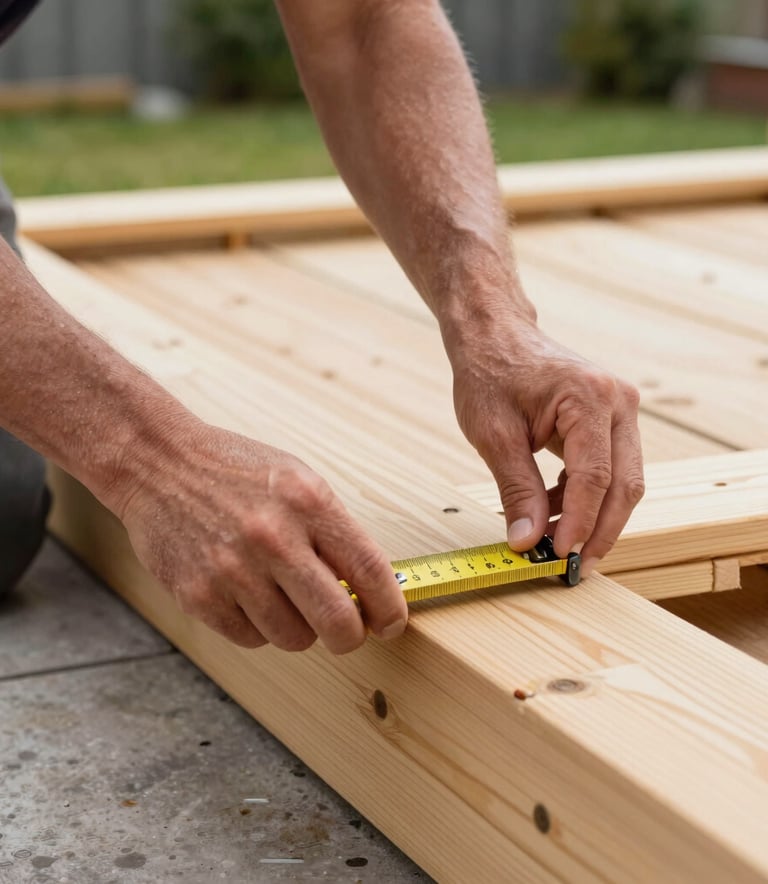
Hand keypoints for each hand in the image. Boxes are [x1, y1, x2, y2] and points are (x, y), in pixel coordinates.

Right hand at [112, 420, 407, 651]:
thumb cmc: (237, 473)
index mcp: (308, 502)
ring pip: (295, 638)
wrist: (159, 464)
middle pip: (337, 621)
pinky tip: (249, 596)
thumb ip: (336, 532)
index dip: (390, 607)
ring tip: (283, 596)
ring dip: (300, 628)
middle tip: (348, 632)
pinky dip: (258, 627)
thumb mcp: (299, 482)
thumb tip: (371, 590)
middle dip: (351, 636)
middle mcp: (272, 537)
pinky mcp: (198, 596)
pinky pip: (251, 640)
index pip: (369, 570)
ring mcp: (232, 570)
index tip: (393, 623)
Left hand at [447, 315, 643, 576]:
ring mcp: (621, 410)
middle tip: (572, 567)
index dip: (579, 523)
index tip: (560, 557)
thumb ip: (516, 490)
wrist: (496, 337)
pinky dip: (584, 498)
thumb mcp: (494, 436)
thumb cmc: (491, 374)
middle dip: (598, 531)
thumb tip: (526, 542)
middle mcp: (619, 401)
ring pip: (623, 482)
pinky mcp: (612, 421)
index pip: (595, 477)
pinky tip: (551, 512)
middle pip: (624, 485)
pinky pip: (610, 470)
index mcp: (590, 397)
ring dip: (592, 518)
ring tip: (553, 543)